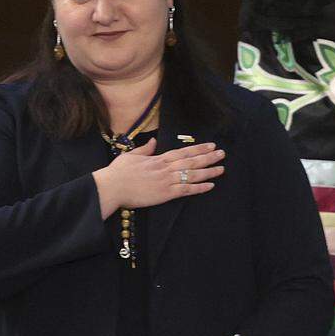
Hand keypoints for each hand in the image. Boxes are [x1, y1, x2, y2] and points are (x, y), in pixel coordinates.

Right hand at [92, 140, 224, 216]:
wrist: (111, 187)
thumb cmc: (118, 172)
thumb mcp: (131, 156)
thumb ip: (144, 149)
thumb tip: (152, 142)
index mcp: (158, 159)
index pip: (183, 152)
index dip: (198, 149)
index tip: (211, 145)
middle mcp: (166, 168)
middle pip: (192, 161)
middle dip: (209, 157)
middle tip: (223, 153)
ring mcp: (167, 181)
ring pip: (192, 174)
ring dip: (209, 171)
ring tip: (222, 168)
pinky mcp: (165, 194)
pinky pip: (186, 190)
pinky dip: (199, 188)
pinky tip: (210, 186)